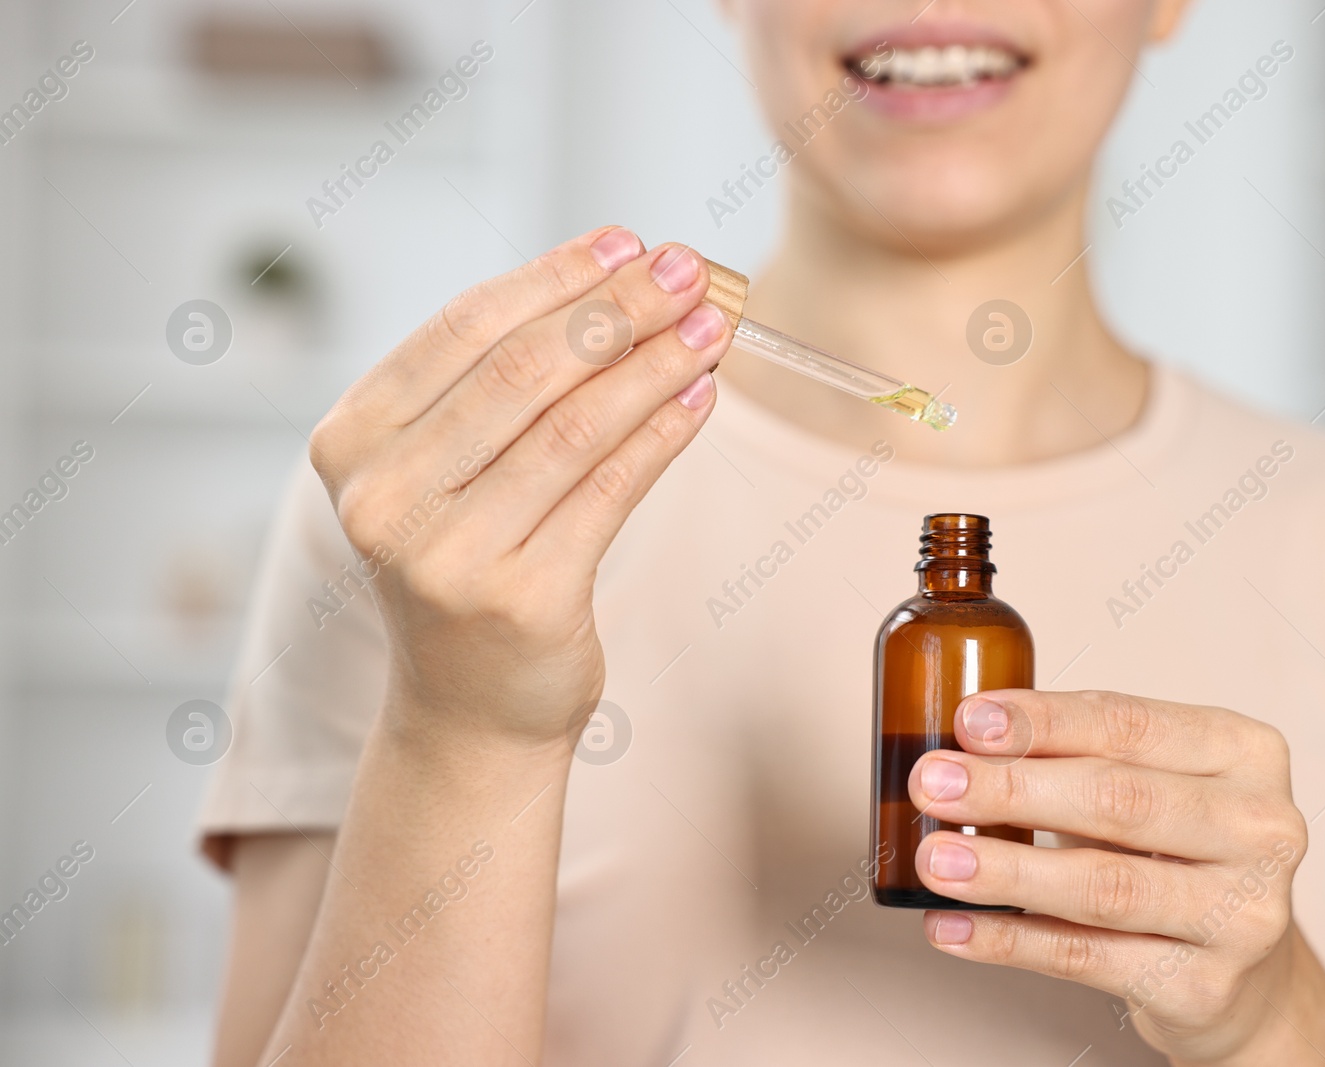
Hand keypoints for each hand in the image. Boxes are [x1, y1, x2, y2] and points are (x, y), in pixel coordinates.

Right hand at [307, 228, 728, 748]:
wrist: (468, 708)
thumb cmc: (468, 564)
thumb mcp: (449, 469)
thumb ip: (500, 384)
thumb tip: (620, 280)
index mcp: (352, 441)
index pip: (464, 328)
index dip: (556, 276)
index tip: (628, 241)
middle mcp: (385, 496)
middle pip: (523, 369)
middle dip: (620, 308)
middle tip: (690, 270)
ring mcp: (447, 554)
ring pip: (574, 425)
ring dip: (655, 364)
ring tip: (711, 326)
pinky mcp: (521, 598)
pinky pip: (609, 490)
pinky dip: (661, 436)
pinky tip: (700, 399)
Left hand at [907, 690, 1311, 1063]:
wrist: (1246, 973)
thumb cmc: (1176, 853)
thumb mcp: (1148, 783)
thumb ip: (1075, 753)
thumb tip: (962, 743)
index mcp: (1246, 753)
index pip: (1131, 724)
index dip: (1043, 721)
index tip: (968, 721)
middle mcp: (1261, 829)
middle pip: (1119, 800)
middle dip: (1012, 789)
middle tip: (934, 784)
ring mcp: (1242, 914)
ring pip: (1103, 886)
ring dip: (1005, 870)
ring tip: (936, 859)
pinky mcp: (1206, 986)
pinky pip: (1087, 958)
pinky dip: (1010, 941)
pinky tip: (954, 926)